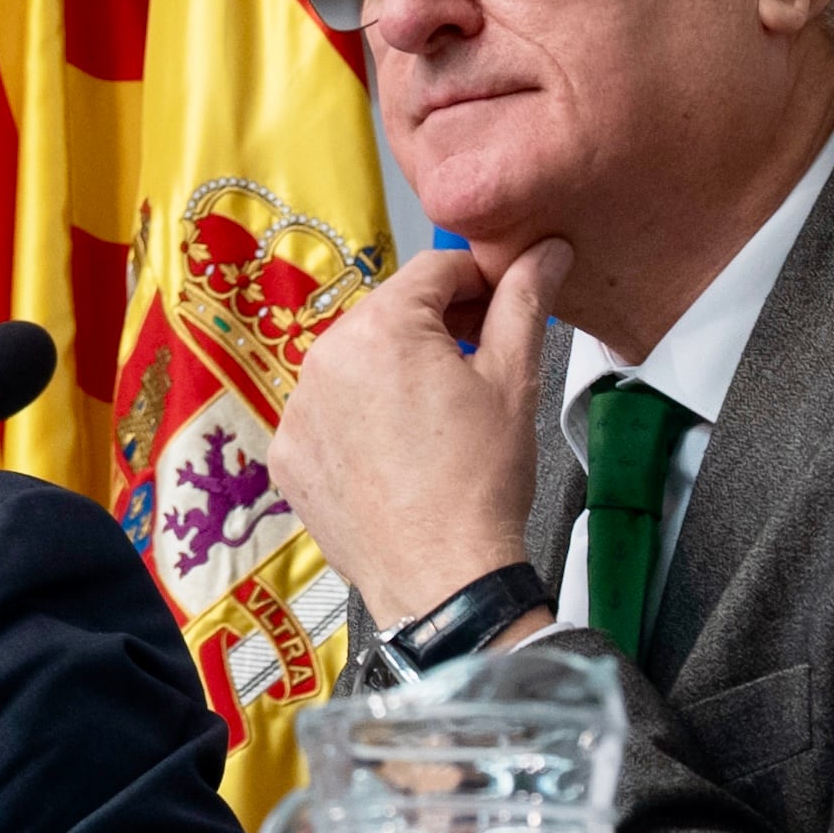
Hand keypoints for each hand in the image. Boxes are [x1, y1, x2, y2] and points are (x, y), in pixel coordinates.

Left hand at [274, 237, 570, 629]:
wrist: (442, 580)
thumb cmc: (479, 487)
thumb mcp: (514, 381)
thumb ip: (525, 301)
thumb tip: (545, 252)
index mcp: (381, 328)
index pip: (435, 270)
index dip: (479, 282)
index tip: (501, 306)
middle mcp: (324, 359)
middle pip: (390, 315)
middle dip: (436, 328)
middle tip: (478, 364)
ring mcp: (298, 410)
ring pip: (356, 364)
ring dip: (394, 372)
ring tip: (439, 417)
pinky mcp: (288, 455)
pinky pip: (326, 414)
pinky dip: (358, 420)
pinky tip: (397, 451)